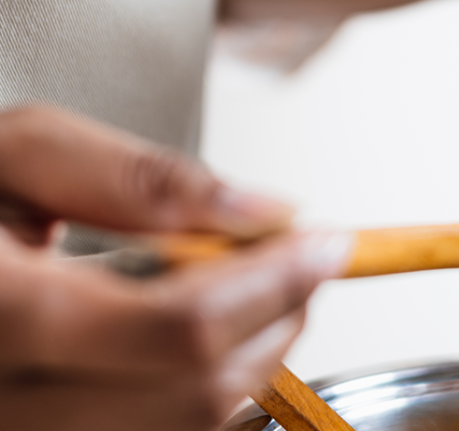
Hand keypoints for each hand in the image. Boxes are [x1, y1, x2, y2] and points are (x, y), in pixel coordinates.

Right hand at [0, 106, 349, 430]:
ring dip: (253, 355)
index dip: (275, 283)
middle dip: (279, 319)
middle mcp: (9, 404)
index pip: (181, 327)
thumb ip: (139, 178)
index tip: (328, 242)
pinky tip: (204, 332)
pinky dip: (207, 386)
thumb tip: (263, 210)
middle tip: (301, 260)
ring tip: (255, 288)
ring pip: (188, 424)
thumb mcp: (19, 153)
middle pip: (198, 390)